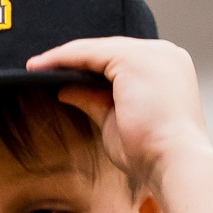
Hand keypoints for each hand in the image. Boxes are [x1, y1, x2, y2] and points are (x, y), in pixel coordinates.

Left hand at [25, 36, 208, 186]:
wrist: (176, 164)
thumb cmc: (154, 153)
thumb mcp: (116, 122)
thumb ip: (94, 101)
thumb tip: (66, 90)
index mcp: (168, 70)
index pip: (121, 61)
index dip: (88, 67)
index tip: (61, 75)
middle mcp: (164, 55)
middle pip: (110, 50)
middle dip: (74, 59)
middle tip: (42, 67)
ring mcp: (152, 54)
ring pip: (99, 49)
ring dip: (64, 56)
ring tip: (36, 66)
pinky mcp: (134, 59)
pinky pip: (90, 53)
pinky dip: (65, 58)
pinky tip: (44, 66)